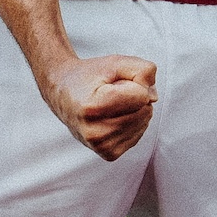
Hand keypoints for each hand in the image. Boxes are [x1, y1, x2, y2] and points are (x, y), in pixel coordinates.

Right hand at [39, 53, 157, 160]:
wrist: (63, 94)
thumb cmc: (89, 77)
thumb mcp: (114, 63)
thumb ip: (142, 70)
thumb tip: (153, 97)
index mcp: (93, 107)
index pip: (142, 95)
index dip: (134, 82)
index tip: (114, 82)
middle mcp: (95, 131)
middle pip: (144, 110)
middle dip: (135, 96)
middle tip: (111, 92)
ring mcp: (101, 146)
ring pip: (143, 122)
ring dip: (134, 110)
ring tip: (110, 104)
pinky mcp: (108, 153)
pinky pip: (138, 134)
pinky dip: (132, 123)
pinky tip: (113, 117)